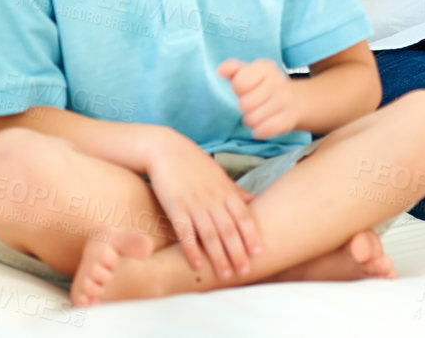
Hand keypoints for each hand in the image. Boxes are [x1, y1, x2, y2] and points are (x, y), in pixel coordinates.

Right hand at [142, 129, 261, 279]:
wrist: (166, 149)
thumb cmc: (194, 163)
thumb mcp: (218, 174)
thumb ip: (235, 191)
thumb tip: (253, 200)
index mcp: (225, 190)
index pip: (243, 215)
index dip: (251, 234)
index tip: (258, 252)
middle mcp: (213, 198)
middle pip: (229, 229)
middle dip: (238, 252)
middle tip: (245, 271)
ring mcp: (194, 203)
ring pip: (210, 234)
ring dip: (219, 256)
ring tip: (225, 275)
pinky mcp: (176, 207)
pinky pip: (186, 232)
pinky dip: (192, 250)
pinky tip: (197, 265)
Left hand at [218, 58, 303, 141]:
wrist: (294, 100)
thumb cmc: (263, 85)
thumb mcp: (248, 72)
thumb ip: (232, 69)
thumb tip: (220, 71)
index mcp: (265, 68)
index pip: (239, 83)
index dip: (238, 89)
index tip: (244, 89)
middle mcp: (277, 82)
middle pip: (245, 104)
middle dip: (244, 107)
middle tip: (250, 104)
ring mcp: (285, 101)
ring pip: (253, 119)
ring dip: (250, 120)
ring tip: (256, 114)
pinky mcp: (289, 119)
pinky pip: (266, 130)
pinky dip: (260, 131)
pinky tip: (262, 126)